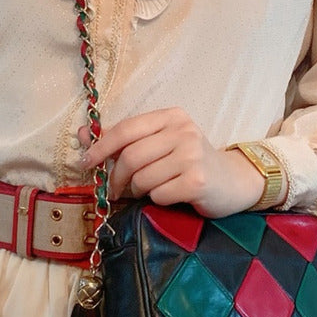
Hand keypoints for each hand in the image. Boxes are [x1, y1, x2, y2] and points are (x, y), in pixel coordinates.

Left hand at [80, 107, 264, 217]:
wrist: (234, 181)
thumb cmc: (191, 163)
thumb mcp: (161, 144)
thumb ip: (124, 139)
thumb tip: (82, 134)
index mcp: (172, 116)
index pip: (126, 129)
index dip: (100, 147)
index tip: (86, 163)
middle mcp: (184, 131)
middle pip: (131, 156)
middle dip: (117, 178)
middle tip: (116, 190)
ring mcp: (193, 155)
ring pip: (143, 178)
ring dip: (139, 191)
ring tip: (150, 191)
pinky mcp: (198, 181)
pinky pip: (159, 194)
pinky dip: (158, 200)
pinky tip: (171, 196)